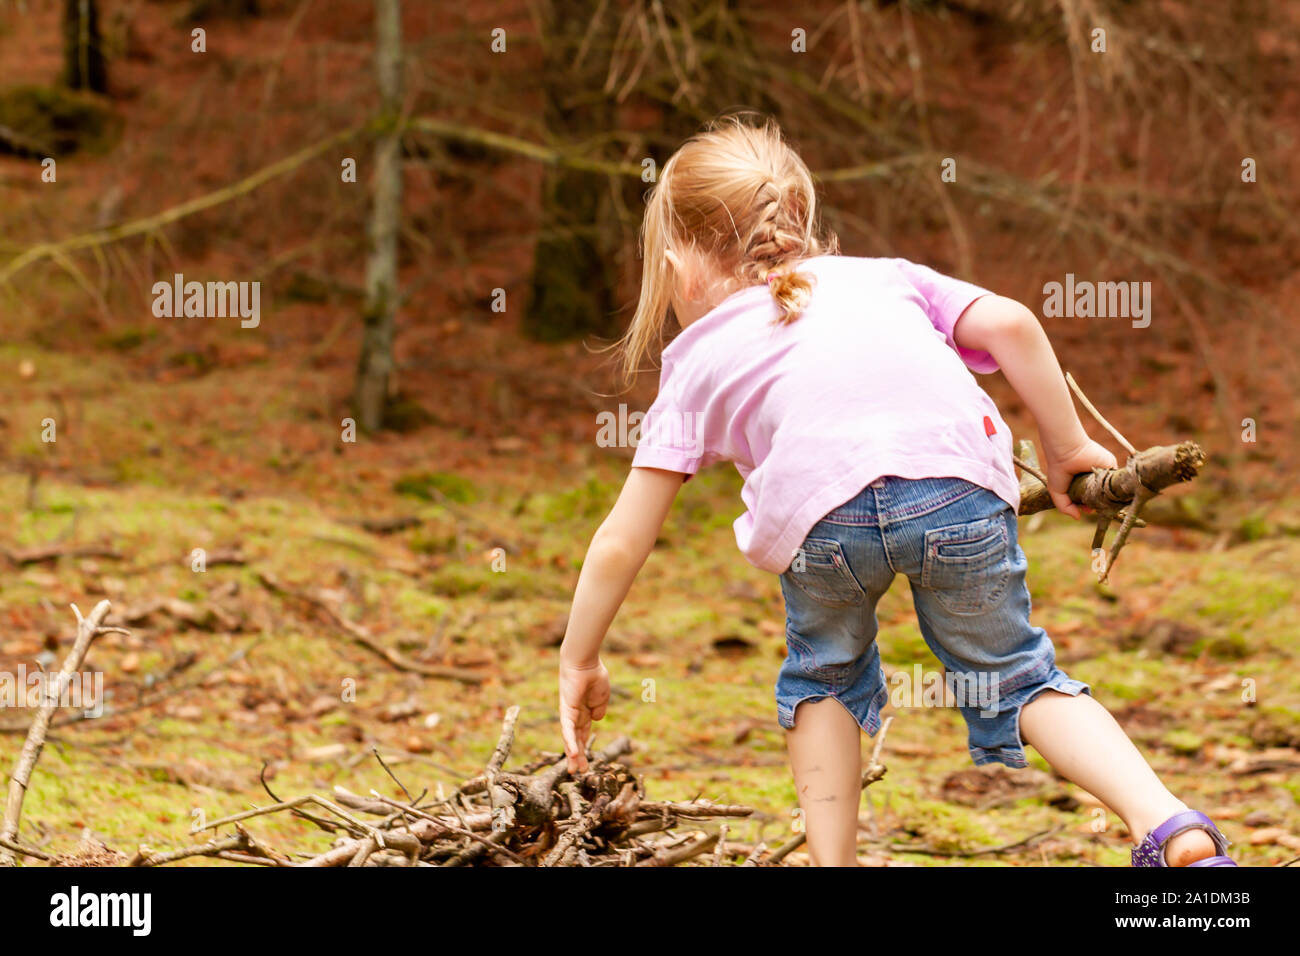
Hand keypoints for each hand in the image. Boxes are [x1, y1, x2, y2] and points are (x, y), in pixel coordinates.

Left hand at [558, 657, 609, 772]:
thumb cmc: (594, 675)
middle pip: (575, 740)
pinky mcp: (567, 711)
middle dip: (577, 757)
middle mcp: (574, 715)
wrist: (585, 662)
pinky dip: (570, 741)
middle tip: (580, 772)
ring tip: (574, 770)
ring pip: (570, 738)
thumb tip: (596, 720)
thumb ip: (599, 710)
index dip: (584, 748)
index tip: (588, 763)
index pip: (583, 735)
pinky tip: (573, 754)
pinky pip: (568, 729)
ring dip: (572, 754)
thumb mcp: (601, 697)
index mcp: (584, 712)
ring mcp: (569, 714)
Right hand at [1041, 437, 1117, 518]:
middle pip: (1100, 496)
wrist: (1067, 453)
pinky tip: (1109, 490)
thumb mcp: (1057, 492)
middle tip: (1095, 507)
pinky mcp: (1111, 465)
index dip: (1089, 507)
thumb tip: (1078, 518)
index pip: (1089, 500)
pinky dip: (1113, 484)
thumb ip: (1065, 507)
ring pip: (1109, 488)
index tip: (1088, 510)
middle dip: (1098, 503)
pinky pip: (1115, 478)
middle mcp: (1092, 479)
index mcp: (1080, 484)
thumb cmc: (1059, 470)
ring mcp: (1102, 473)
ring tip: (1101, 500)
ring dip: (1106, 495)